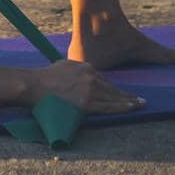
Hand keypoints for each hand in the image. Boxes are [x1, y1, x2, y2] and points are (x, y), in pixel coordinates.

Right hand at [25, 59, 145, 113]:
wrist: (33, 84)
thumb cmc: (44, 77)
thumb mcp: (64, 66)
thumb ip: (76, 70)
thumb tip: (81, 77)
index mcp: (86, 67)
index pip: (105, 80)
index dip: (115, 88)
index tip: (124, 93)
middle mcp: (91, 76)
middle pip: (113, 88)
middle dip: (127, 94)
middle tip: (141, 100)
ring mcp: (90, 90)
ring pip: (114, 97)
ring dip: (129, 101)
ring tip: (140, 104)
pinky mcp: (87, 103)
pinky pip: (109, 106)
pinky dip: (123, 107)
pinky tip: (132, 107)